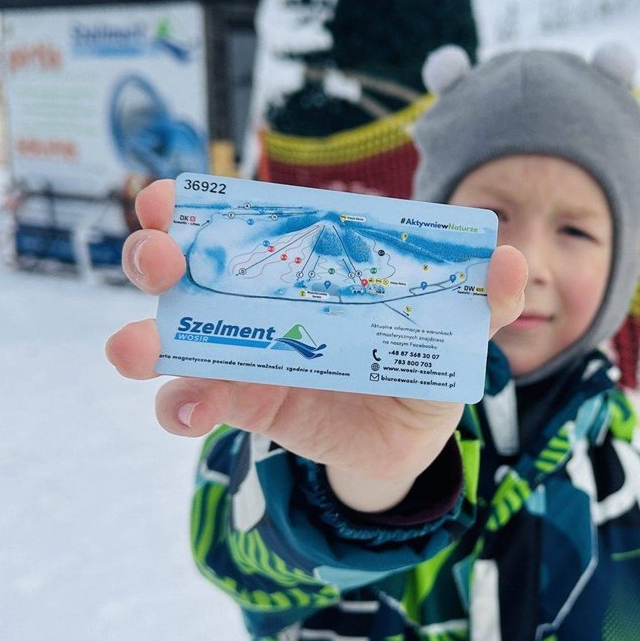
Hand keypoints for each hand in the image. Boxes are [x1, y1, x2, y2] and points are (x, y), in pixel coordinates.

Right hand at [106, 180, 527, 511]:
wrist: (407, 443)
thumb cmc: (420, 364)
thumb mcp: (454, 330)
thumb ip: (481, 297)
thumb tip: (509, 259)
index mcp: (299, 265)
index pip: (241, 222)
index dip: (198, 205)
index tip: (167, 197)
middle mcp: (255, 302)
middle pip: (186, 270)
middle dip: (156, 257)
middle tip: (154, 257)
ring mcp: (241, 354)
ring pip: (172, 339)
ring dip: (143, 339)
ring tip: (130, 349)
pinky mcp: (243, 407)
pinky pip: (196, 405)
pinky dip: (182, 407)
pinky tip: (185, 410)